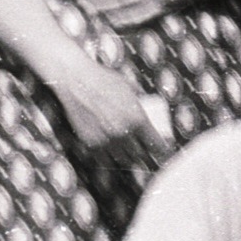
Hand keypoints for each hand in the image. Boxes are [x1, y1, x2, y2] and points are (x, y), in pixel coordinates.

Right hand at [47, 59, 166, 163]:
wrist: (76, 80)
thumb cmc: (104, 80)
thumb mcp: (130, 89)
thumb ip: (141, 104)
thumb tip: (153, 113)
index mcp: (137, 119)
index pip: (155, 144)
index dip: (162, 151)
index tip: (164, 153)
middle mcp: (123, 132)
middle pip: (140, 155)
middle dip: (144, 155)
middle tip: (146, 154)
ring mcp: (105, 139)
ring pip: (122, 160)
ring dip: (128, 159)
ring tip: (130, 156)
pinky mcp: (90, 142)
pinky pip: (103, 158)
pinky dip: (109, 157)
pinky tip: (112, 155)